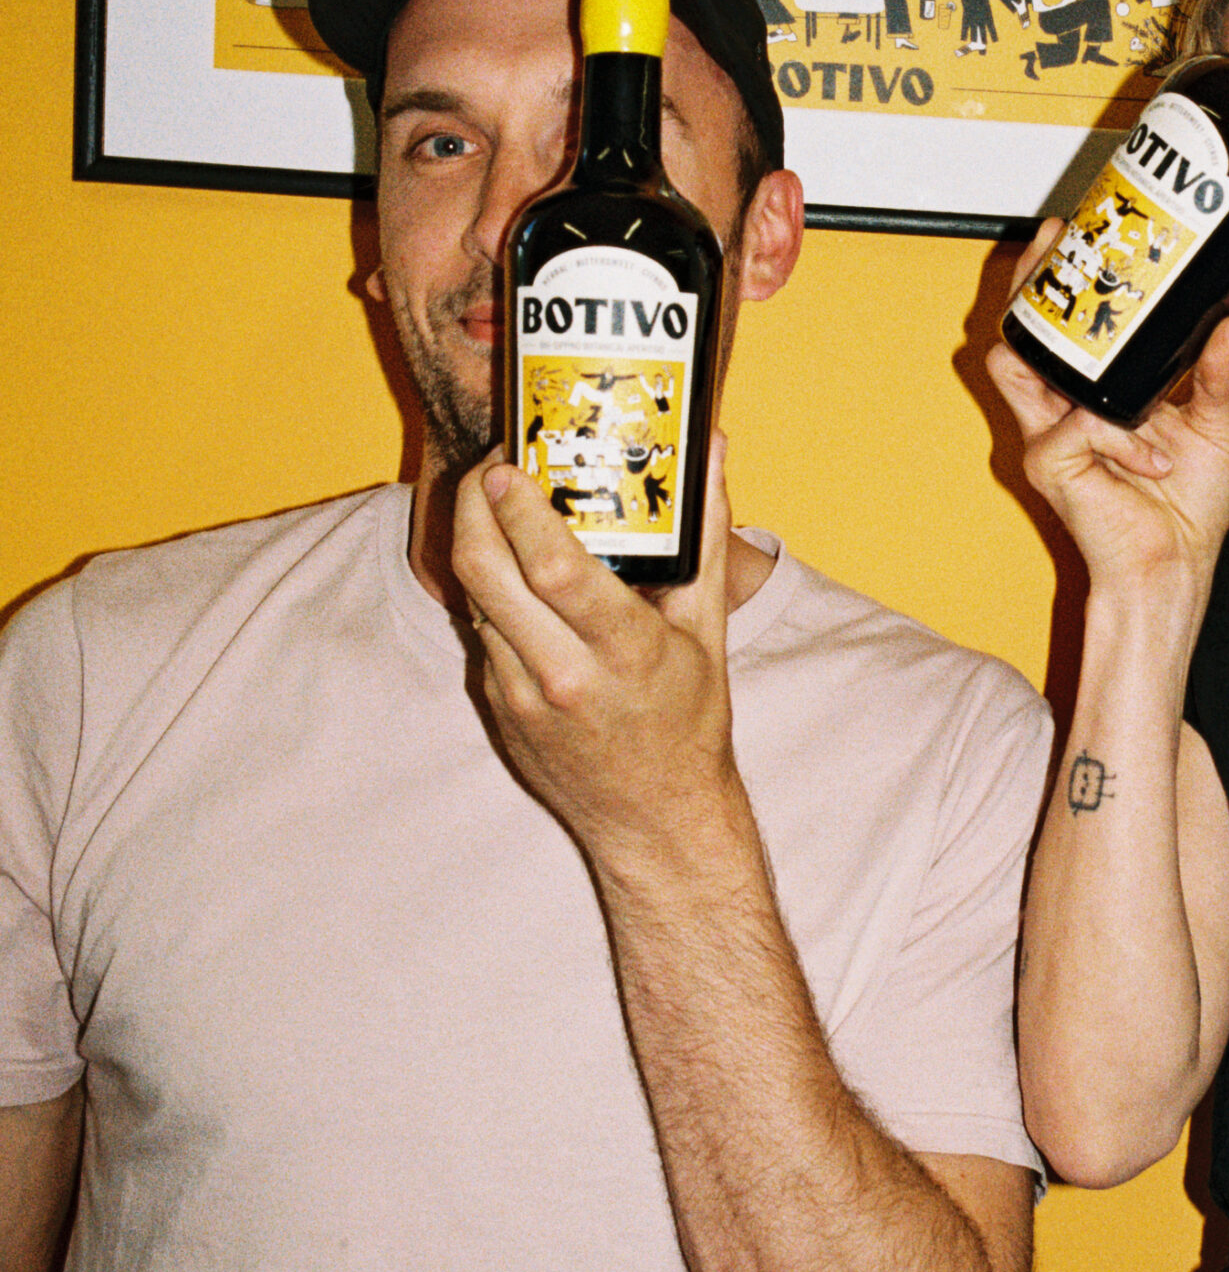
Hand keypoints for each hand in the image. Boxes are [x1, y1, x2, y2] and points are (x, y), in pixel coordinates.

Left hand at [451, 442, 739, 872]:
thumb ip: (704, 535)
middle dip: (475, 506)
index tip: (511, 464)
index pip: (553, 568)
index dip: (521, 509)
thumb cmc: (690, 723)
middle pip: (486, 571)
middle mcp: (564, 674)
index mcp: (625, 651)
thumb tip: (710, 452)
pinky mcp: (498, 708)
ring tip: (496, 501)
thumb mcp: (708, 630)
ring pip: (474, 598)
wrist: (655, 820)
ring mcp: (521, 696)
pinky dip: (490, 589)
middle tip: (491, 468)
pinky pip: (482, 632)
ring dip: (475, 540)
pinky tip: (510, 564)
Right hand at [986, 222, 1228, 592]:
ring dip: (1066, 347)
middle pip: (1017, 332)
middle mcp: (1058, 413)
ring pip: (1016, 365)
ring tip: (1094, 324)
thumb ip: (1213, 374)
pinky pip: (1082, 424)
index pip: (1057, 330)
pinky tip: (1156, 455)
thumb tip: (1228, 322)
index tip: (1069, 236)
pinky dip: (1125, 436)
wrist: (1173, 568)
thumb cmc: (1181, 510)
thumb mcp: (1211, 426)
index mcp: (1090, 400)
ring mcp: (1047, 438)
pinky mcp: (1051, 464)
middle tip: (1059, 243)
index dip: (1052, 281)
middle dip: (1029, 284)